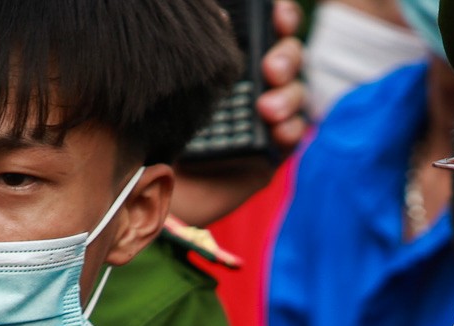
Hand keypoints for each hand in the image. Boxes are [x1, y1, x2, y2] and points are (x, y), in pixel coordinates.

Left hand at [168, 1, 307, 226]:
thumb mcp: (174, 86)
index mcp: (237, 58)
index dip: (282, 17)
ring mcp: (269, 116)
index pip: (269, 28)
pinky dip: (291, 130)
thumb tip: (218, 16)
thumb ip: (198, 54)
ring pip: (297, 94)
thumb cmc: (159, 125)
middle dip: (287, 59)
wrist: (156, 181)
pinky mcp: (273, 150)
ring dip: (289, 97)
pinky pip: (295, 134)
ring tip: (268, 110)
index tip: (279, 16)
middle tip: (270, 71)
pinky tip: (278, 132)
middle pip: (290, 57)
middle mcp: (258, 82)